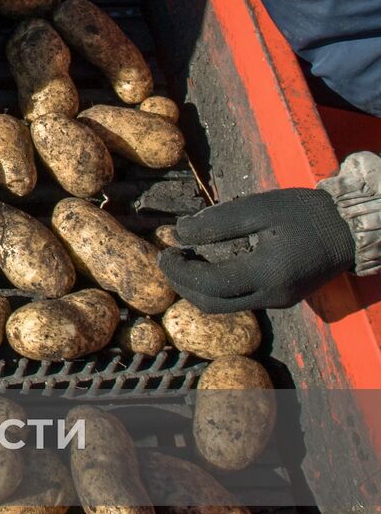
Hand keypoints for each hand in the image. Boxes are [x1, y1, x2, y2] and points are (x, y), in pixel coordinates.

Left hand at [158, 188, 356, 312]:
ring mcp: (279, 301)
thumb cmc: (305, 213)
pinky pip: (241, 301)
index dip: (180, 271)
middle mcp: (273, 296)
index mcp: (268, 273)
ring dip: (198, 288)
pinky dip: (218, 288)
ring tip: (184, 261)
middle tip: (169, 260)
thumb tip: (178, 232)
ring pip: (225, 306)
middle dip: (183, 284)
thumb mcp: (259, 207)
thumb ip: (217, 222)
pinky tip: (209, 266)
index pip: (210, 284)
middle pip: (212, 304)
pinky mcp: (282, 299)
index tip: (165, 252)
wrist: (348, 229)